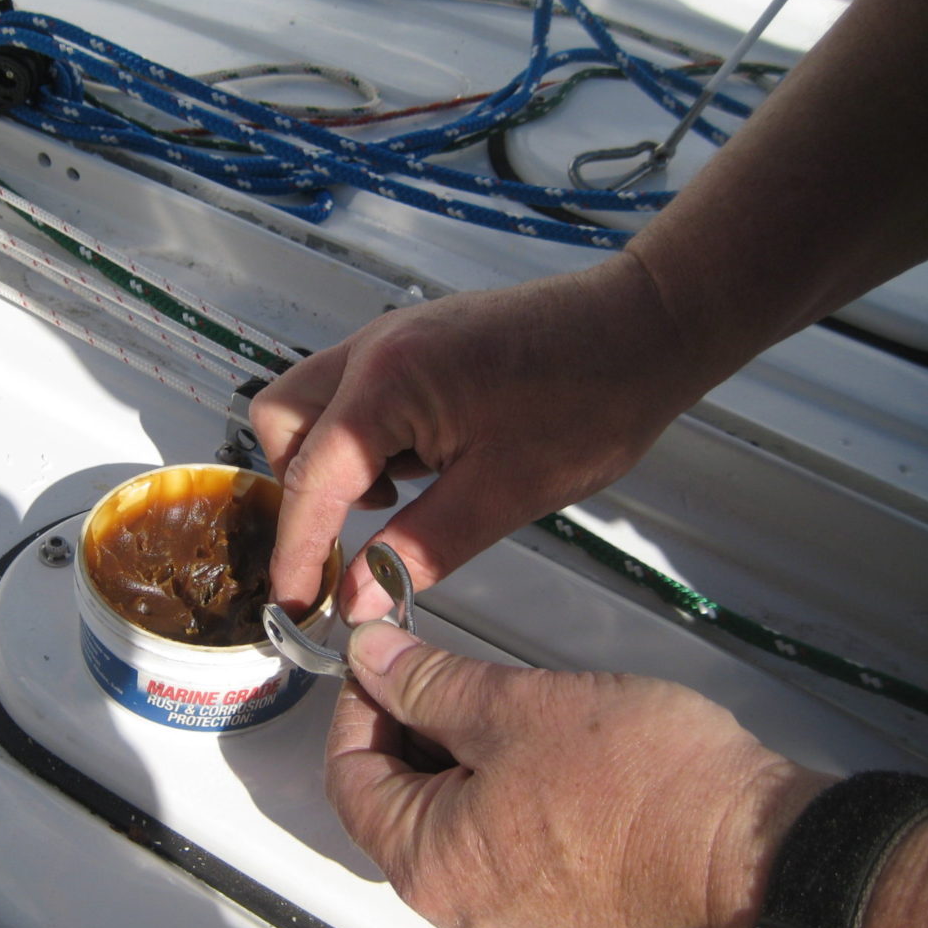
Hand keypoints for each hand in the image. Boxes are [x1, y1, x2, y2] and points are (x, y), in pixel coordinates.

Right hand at [251, 253, 716, 620]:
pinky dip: (365, 436)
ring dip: (335, 458)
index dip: (297, 550)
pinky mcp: (413, 341)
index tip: (294, 601)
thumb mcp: (504, 496)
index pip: (311, 479)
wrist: (645, 326)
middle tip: (355, 528)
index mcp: (387, 384)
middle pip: (282, 420)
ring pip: (314, 403)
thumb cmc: (589, 405)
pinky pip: (354, 392)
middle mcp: (373, 349)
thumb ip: (417, 550)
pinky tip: (429, 458)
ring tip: (410, 487)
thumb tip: (356, 601)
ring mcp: (391, 337)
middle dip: (300, 485)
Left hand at [327, 621, 832, 927]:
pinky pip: (504, 844)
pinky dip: (501, 790)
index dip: (358, 704)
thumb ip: (429, 682)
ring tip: (497, 699)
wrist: (764, 857)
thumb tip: (373, 659)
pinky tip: (537, 746)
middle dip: (409, 726)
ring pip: (452, 821)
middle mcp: (461, 905)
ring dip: (458, 756)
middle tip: (440, 668)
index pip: (349, 776)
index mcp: (428, 864)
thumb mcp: (514, 708)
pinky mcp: (567, 912)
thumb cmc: (647, 789)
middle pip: (396, 803)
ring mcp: (516, 916)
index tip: (382, 657)